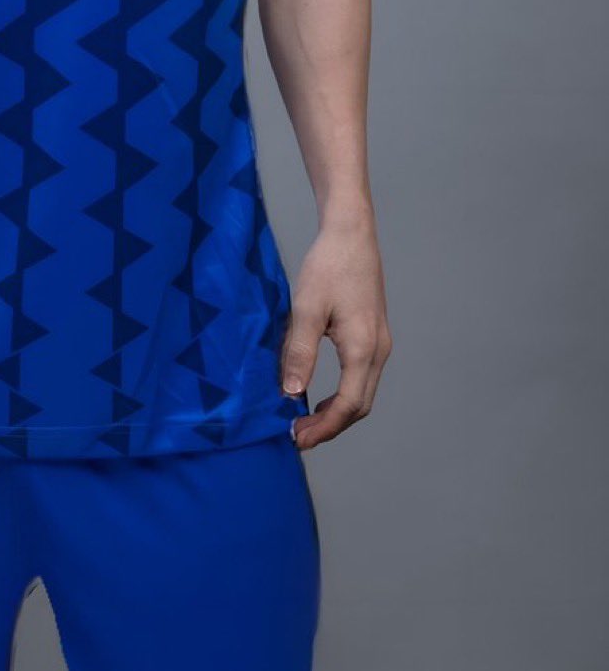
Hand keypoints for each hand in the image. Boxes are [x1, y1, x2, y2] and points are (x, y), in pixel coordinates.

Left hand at [281, 213, 392, 451]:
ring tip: (305, 419)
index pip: (347, 405)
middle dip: (329, 426)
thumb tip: (291, 393)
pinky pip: (361, 376)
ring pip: (362, 392)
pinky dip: (342, 394)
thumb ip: (299, 352)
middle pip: (359, 406)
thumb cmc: (328, 265)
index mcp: (363, 348)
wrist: (351, 232)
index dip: (322, 428)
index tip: (296, 438)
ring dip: (336, 412)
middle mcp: (378, 350)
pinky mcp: (373, 333)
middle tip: (297, 435)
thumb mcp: (306, 308)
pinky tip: (319, 393)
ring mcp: (379, 342)